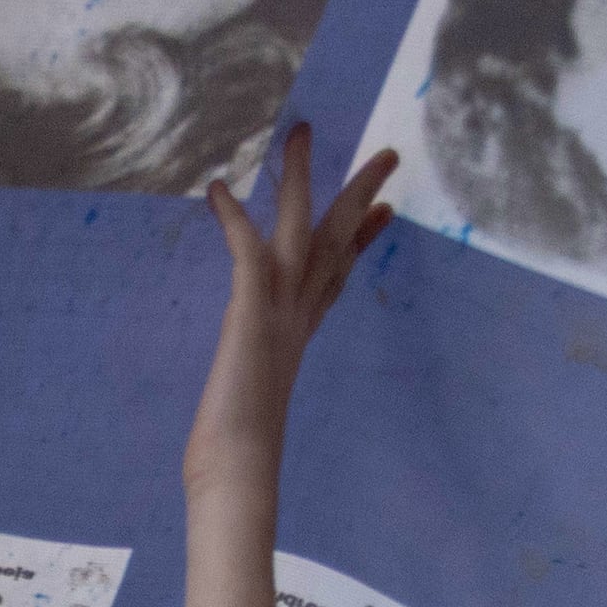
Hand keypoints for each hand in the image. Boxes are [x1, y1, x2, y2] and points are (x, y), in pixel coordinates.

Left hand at [188, 124, 398, 475]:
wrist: (238, 473)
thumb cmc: (239, 458)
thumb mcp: (254, 409)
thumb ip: (256, 393)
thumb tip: (248, 415)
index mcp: (299, 337)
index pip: (336, 278)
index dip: (360, 242)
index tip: (384, 212)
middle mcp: (297, 318)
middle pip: (337, 243)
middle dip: (361, 195)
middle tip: (387, 155)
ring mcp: (279, 312)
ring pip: (299, 229)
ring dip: (300, 178)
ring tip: (302, 132)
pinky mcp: (252, 313)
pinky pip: (247, 250)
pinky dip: (234, 218)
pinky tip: (219, 188)